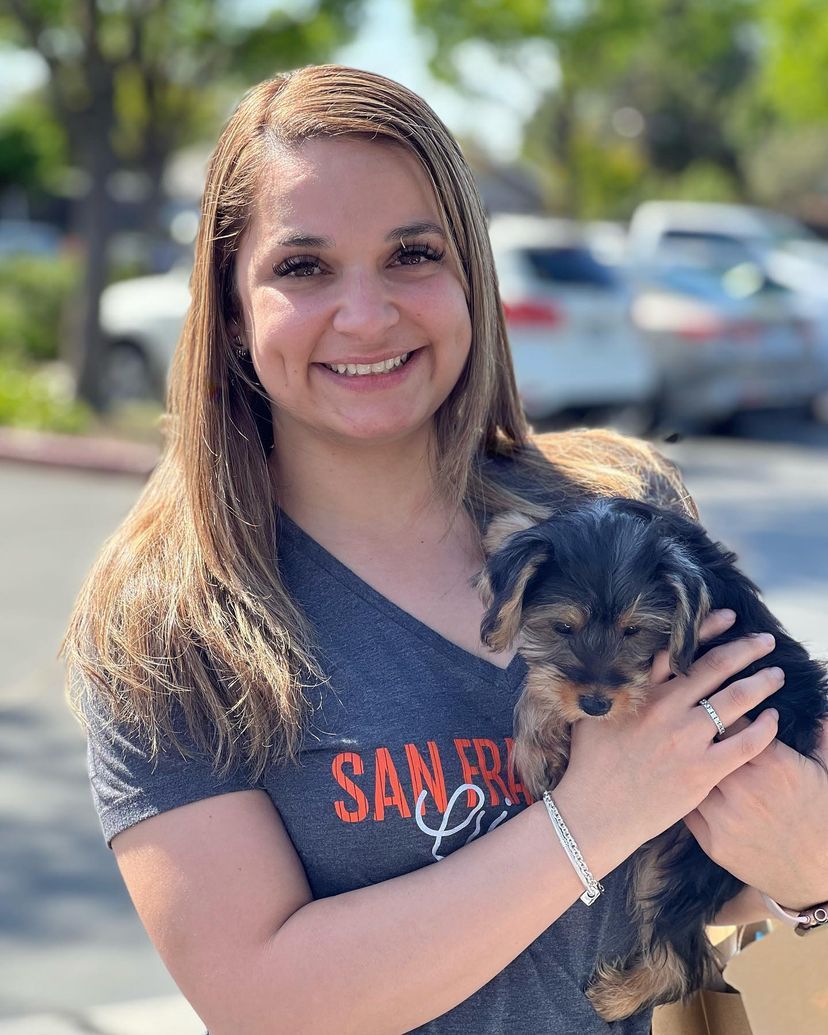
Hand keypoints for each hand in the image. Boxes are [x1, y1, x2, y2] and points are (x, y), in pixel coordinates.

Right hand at [554, 610, 780, 869]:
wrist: (594, 811)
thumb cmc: (590, 764)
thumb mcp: (595, 712)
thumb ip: (616, 687)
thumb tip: (622, 666)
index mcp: (643, 692)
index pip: (682, 650)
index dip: (709, 629)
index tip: (729, 617)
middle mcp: (668, 708)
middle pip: (717, 668)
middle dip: (747, 649)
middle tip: (766, 641)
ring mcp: (687, 739)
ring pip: (737, 700)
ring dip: (762, 682)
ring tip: (776, 675)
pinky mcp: (703, 771)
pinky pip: (745, 744)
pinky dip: (764, 728)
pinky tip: (772, 720)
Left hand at [684, 719, 827, 908]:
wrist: (819, 876)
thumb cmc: (822, 818)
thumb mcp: (826, 771)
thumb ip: (820, 735)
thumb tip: (820, 708)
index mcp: (773, 764)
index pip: (734, 719)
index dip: (727, 712)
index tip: (724, 709)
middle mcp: (745, 788)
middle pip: (706, 744)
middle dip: (703, 734)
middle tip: (701, 729)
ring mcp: (725, 817)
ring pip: (691, 775)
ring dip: (690, 765)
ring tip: (688, 756)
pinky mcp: (713, 843)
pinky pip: (688, 808)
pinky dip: (687, 796)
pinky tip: (688, 787)